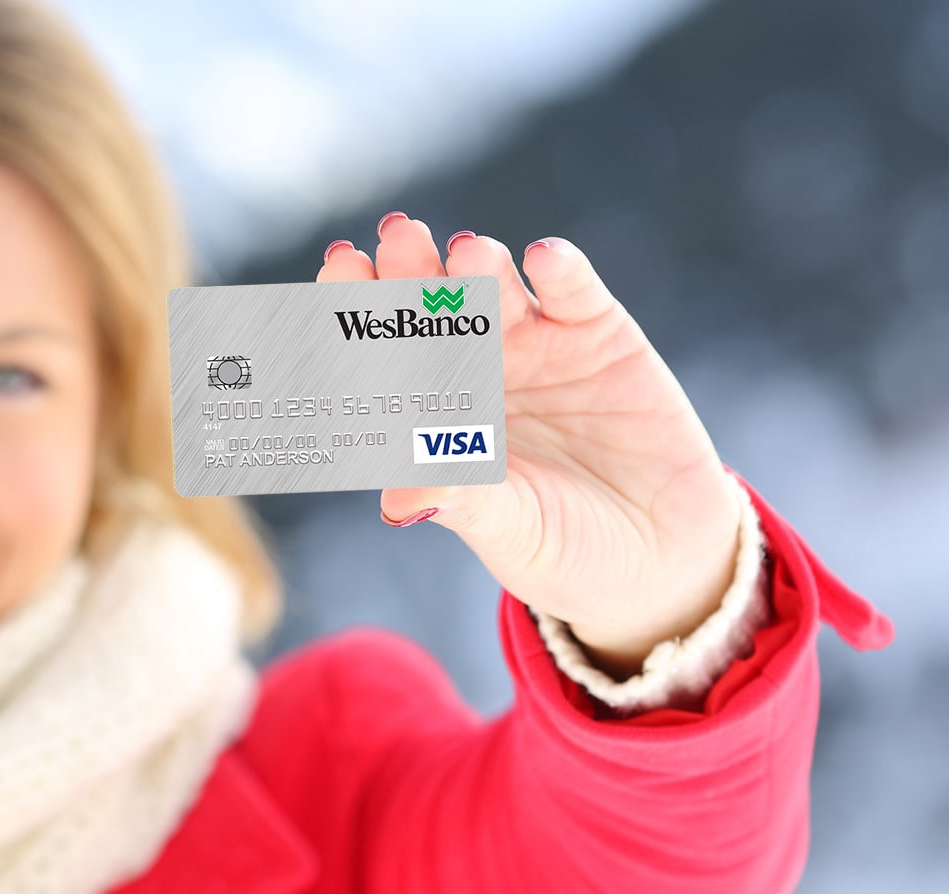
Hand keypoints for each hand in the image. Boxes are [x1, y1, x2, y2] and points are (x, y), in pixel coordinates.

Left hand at [320, 213, 744, 678]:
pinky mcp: (598, 335)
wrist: (658, 553)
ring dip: (478, 268)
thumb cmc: (562, 548)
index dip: (358, 317)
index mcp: (428, 417)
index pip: (382, 360)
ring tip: (469, 251)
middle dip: (410, 273)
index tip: (338, 273)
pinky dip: (562, 274)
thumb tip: (398, 500)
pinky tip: (546, 258)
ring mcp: (533, 347)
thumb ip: (462, 503)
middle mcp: (470, 371)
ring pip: (494, 292)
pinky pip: (574, 293)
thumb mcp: (513, 532)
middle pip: (430, 312)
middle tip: (397, 236)